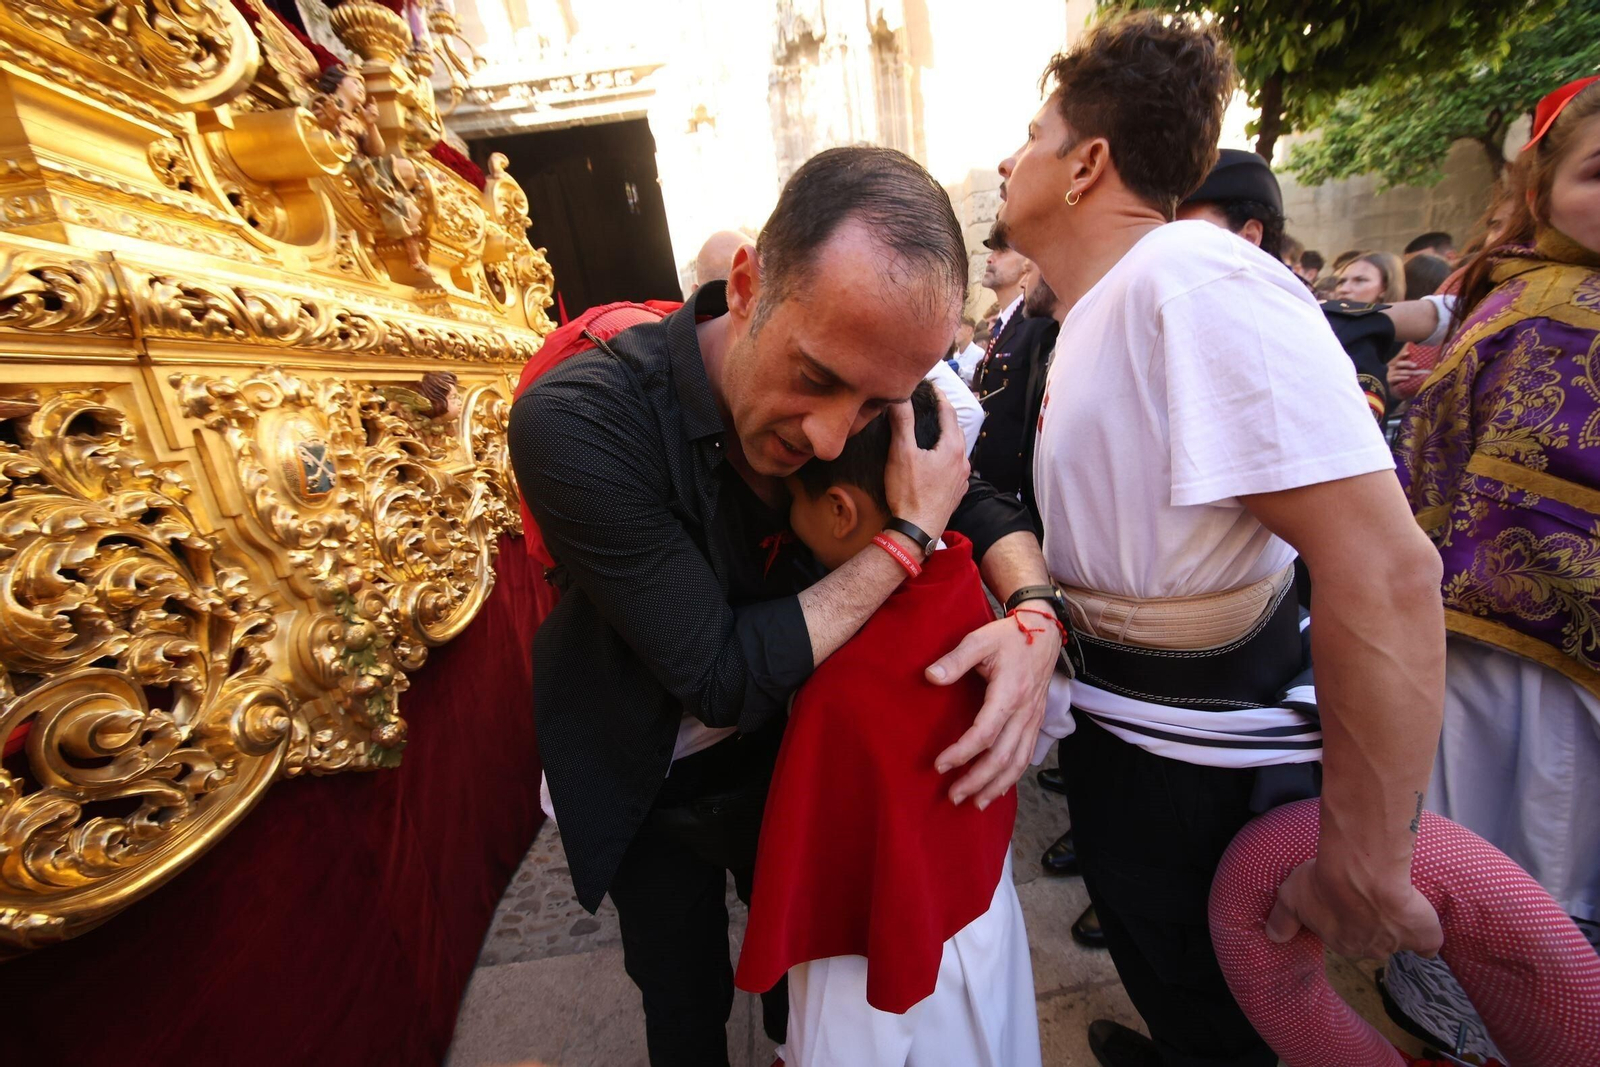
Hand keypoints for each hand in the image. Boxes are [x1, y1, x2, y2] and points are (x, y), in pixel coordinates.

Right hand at [883, 385, 968, 536]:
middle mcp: (962, 461)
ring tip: (932, 432)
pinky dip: (947, 457)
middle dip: (945, 416)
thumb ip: (902, 422)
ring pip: (957, 450)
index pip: (948, 413)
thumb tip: (900, 397)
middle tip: (931, 406)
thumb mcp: (901, 453)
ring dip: (947, 438)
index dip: (939, 397)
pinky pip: (955, 467)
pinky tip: (936, 461)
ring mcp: (961, 478)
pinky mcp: (957, 493)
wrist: (917, 531)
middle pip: (956, 430)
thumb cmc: (909, 493)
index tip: (931, 386)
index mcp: (952, 447)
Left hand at [926, 609, 1056, 806]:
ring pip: (1018, 762)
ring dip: (996, 786)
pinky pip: (1025, 756)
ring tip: (974, 803)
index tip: (939, 765)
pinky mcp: (1036, 722)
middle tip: (953, 796)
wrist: (1044, 632)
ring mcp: (1033, 719)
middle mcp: (1025, 712)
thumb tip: (931, 676)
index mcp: (1009, 693)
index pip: (985, 733)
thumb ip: (955, 660)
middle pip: (1002, 757)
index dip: (962, 753)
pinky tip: (997, 789)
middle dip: (977, 781)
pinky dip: (1011, 777)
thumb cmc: (1009, 636)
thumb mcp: (980, 640)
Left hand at [1265, 857, 1442, 959]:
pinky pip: (1428, 942)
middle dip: (1368, 923)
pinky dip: (1427, 937)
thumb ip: (1282, 919)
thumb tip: (1273, 937)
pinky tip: (1425, 928)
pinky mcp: (1424, 934)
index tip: (1343, 901)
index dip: (1343, 917)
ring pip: (1397, 939)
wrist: (1363, 872)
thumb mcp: (1291, 898)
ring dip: (1395, 923)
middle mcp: (1369, 949)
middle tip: (1367, 898)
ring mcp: (1397, 943)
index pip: (1343, 935)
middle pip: (1370, 940)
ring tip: (1392, 901)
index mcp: (1340, 942)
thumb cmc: (1324, 881)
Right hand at [1386, 358, 1428, 392]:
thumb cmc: (1406, 381)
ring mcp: (1390, 375)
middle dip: (1407, 364)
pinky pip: (1395, 378)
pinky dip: (1402, 378)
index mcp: (1396, 365)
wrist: (1399, 392)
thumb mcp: (1410, 373)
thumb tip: (1427, 363)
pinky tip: (1408, 378)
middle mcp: (1392, 369)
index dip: (1402, 355)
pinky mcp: (1390, 381)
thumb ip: (1413, 368)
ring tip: (1416, 373)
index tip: (1408, 353)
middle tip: (1416, 366)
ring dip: (1408, 372)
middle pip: (1399, 364)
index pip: (1399, 358)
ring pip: (1399, 372)